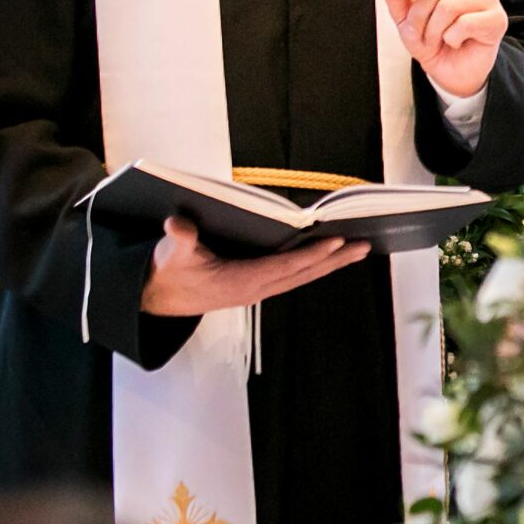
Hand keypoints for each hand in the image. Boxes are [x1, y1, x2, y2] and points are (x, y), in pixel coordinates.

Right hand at [142, 216, 370, 317]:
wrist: (158, 298)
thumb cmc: (168, 271)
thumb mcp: (171, 254)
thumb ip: (179, 239)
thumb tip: (177, 224)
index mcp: (240, 281)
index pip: (285, 267)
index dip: (311, 254)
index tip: (336, 241)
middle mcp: (256, 288)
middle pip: (304, 274)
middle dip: (335, 259)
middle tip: (365, 245)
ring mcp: (259, 289)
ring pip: (303, 276)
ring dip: (331, 263)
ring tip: (358, 249)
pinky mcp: (257, 286)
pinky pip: (294, 276)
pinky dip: (315, 265)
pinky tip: (331, 255)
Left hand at [383, 0, 507, 100]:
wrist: (450, 70)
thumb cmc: (432, 39)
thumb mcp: (404, 16)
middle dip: (419, 15)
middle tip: (422, 32)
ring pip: (448, 6)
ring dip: (434, 30)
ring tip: (440, 38)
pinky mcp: (497, 18)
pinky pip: (464, 23)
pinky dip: (452, 38)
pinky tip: (457, 41)